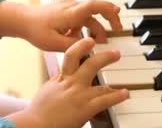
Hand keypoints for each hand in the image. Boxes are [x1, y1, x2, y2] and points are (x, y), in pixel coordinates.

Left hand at [0, 0, 121, 51]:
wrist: (21, 19)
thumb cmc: (35, 30)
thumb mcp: (54, 44)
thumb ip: (74, 45)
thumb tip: (90, 46)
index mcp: (70, 13)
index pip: (95, 5)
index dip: (110, 11)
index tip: (119, 20)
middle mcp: (71, 5)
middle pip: (95, 11)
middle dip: (106, 24)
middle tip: (112, 35)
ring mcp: (68, 4)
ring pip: (87, 16)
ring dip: (92, 28)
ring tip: (91, 41)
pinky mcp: (65, 7)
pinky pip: (79, 15)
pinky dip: (81, 25)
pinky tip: (74, 36)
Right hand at [6, 38, 128, 127]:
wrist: (36, 124)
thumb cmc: (39, 112)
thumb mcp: (46, 91)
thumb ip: (57, 83)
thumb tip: (61, 77)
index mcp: (60, 79)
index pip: (71, 57)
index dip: (80, 47)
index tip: (88, 42)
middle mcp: (70, 83)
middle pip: (87, 61)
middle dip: (101, 54)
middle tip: (113, 52)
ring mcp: (79, 94)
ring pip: (96, 74)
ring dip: (109, 65)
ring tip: (118, 60)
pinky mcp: (85, 108)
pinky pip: (105, 99)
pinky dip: (117, 96)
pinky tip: (125, 93)